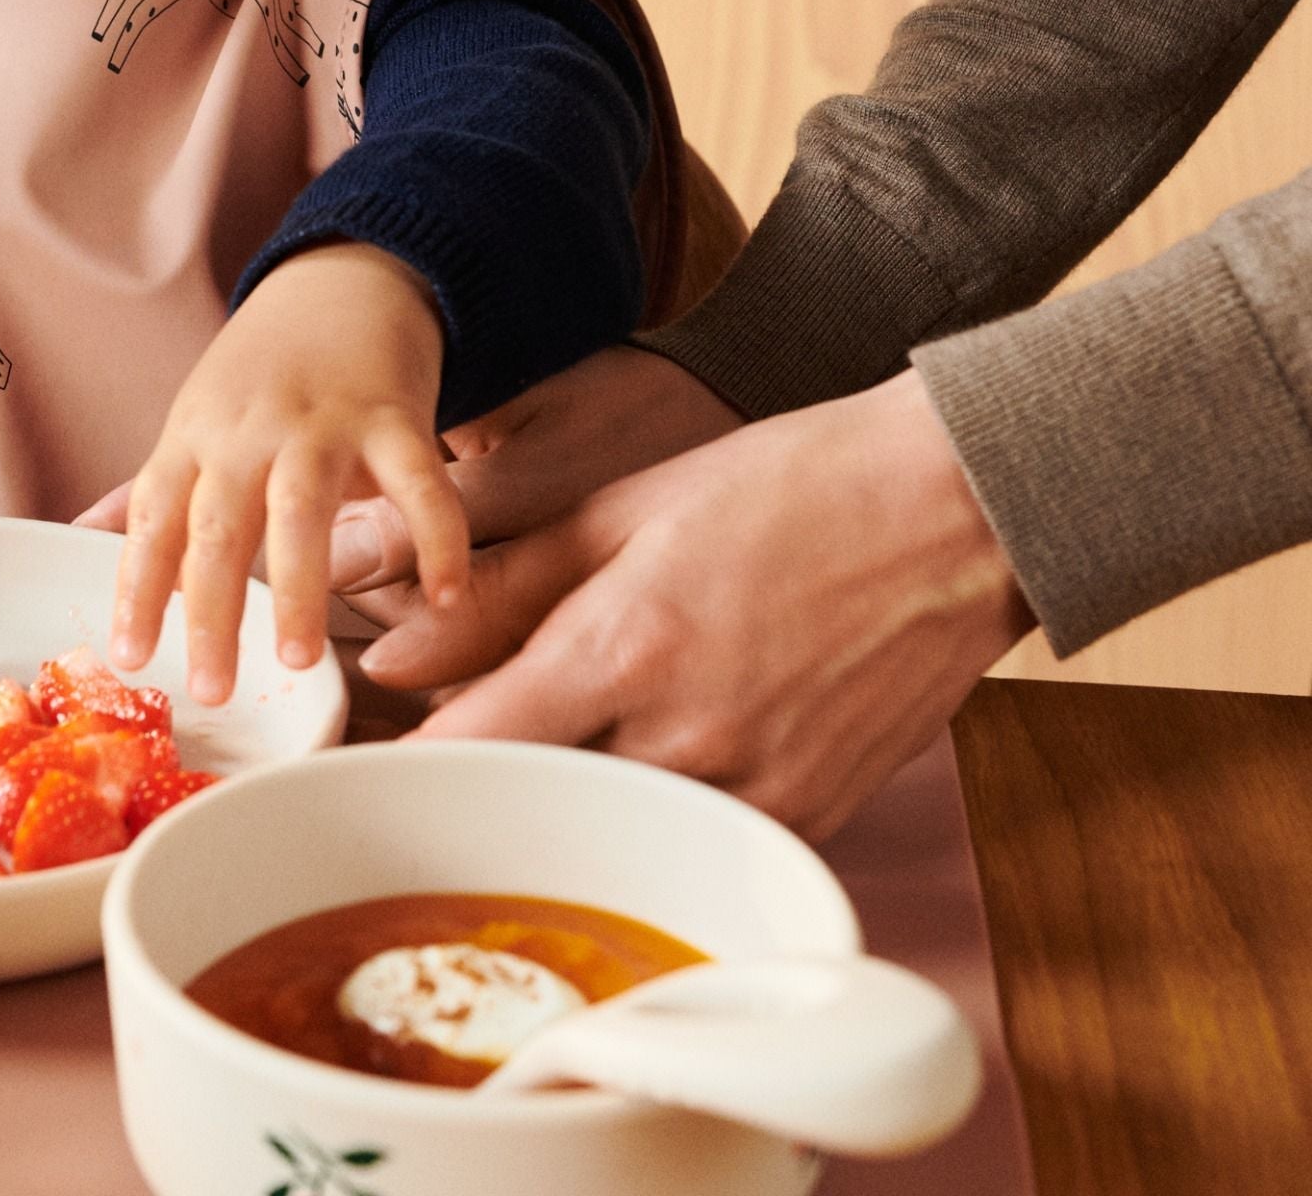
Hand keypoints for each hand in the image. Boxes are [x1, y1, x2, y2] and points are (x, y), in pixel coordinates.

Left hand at [108, 241, 467, 703]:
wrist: (347, 276)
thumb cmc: (264, 368)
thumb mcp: (195, 419)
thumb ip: (150, 489)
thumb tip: (77, 540)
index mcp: (195, 437)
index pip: (153, 518)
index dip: (136, 588)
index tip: (128, 657)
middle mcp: (248, 430)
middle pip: (218, 524)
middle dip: (210, 611)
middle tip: (213, 690)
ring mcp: (322, 421)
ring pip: (300, 508)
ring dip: (297, 586)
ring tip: (296, 660)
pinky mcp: (394, 414)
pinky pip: (418, 482)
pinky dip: (438, 538)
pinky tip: (446, 597)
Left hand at [357, 370, 1035, 839]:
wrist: (950, 511)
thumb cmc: (784, 489)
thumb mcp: (623, 511)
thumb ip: (500, 590)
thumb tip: (394, 658)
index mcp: (621, 648)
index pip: (472, 752)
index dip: (415, 764)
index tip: (385, 763)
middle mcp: (684, 737)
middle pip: (538, 804)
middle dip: (495, 783)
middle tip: (478, 748)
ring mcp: (755, 789)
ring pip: (619, 833)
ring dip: (580, 802)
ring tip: (579, 739)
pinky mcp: (811, 818)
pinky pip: (702, 846)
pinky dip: (663, 815)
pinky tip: (666, 753)